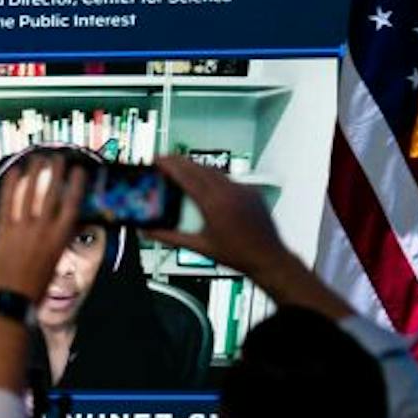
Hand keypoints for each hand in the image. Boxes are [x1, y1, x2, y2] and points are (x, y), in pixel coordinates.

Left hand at [0, 155, 87, 301]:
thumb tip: (57, 227)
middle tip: (57, 158)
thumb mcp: (55, 261)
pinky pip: (7, 202)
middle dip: (55, 172)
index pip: (72, 205)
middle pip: (51, 194)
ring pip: (30, 194)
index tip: (78, 172)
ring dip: (34, 173)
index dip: (76, 185)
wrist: (13, 299)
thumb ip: (55, 240)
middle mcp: (43, 230)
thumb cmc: (35, 286)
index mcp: (61, 238)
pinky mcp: (3, 231)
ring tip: (38, 158)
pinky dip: (10, 186)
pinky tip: (13, 173)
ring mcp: (22, 228)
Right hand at [150, 156, 351, 319]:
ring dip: (196, 167)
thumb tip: (148, 232)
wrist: (268, 259)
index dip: (170, 166)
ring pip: (214, 171)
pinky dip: (213, 177)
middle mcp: (229, 193)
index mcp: (214, 205)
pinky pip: (228, 179)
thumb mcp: (199, 247)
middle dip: (180, 161)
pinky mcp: (251, 192)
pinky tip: (206, 183)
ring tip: (181, 168)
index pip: (187, 177)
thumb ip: (170, 237)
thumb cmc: (237, 255)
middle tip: (164, 159)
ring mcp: (242, 190)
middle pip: (199, 168)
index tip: (158, 160)